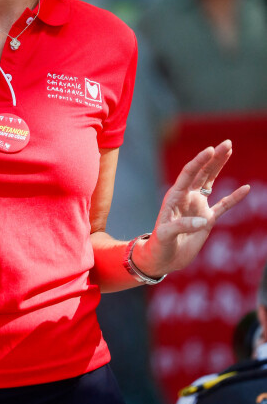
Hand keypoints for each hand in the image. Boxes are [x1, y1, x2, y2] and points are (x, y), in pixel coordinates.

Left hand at [134, 140, 249, 276]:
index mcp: (174, 197)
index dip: (198, 162)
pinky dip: (234, 198)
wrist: (163, 259)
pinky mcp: (207, 219)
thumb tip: (203, 221)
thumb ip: (181, 226)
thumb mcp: (165, 235)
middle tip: (227, 143)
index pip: (188, 174)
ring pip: (211, 182)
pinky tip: (245, 188)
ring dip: (220, 167)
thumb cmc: (159, 245)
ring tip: (230, 150)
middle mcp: (186, 197)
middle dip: (214, 158)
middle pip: (201, 172)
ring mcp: (197, 207)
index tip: (210, 150)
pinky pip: (223, 205)